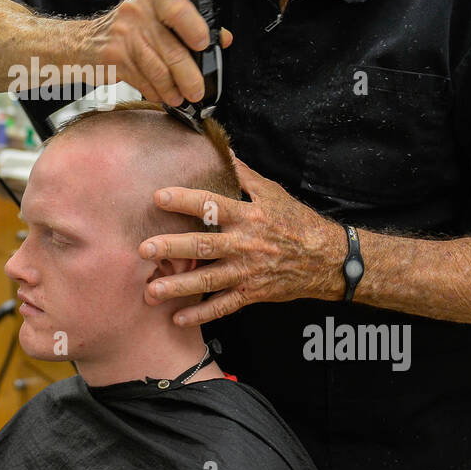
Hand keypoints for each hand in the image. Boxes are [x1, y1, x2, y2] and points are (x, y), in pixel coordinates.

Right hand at [81, 0, 232, 105]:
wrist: (83, 42)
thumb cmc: (127, 31)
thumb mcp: (155, 18)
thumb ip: (187, 25)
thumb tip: (222, 39)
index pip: (178, 8)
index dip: (195, 28)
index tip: (206, 45)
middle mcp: (137, 13)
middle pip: (172, 49)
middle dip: (189, 76)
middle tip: (197, 90)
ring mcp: (123, 36)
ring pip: (158, 70)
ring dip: (172, 89)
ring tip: (180, 98)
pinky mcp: (113, 58)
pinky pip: (142, 80)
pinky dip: (154, 92)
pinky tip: (160, 95)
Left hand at [138, 154, 341, 326]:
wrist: (326, 259)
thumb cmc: (296, 222)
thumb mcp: (272, 193)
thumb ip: (243, 175)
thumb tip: (222, 151)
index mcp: (248, 216)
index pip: (212, 205)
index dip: (185, 200)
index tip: (158, 197)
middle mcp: (245, 245)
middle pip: (203, 246)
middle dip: (171, 248)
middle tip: (143, 250)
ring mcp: (247, 272)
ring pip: (208, 280)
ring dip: (178, 286)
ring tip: (151, 291)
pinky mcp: (251, 294)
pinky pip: (223, 306)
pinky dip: (201, 314)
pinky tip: (177, 318)